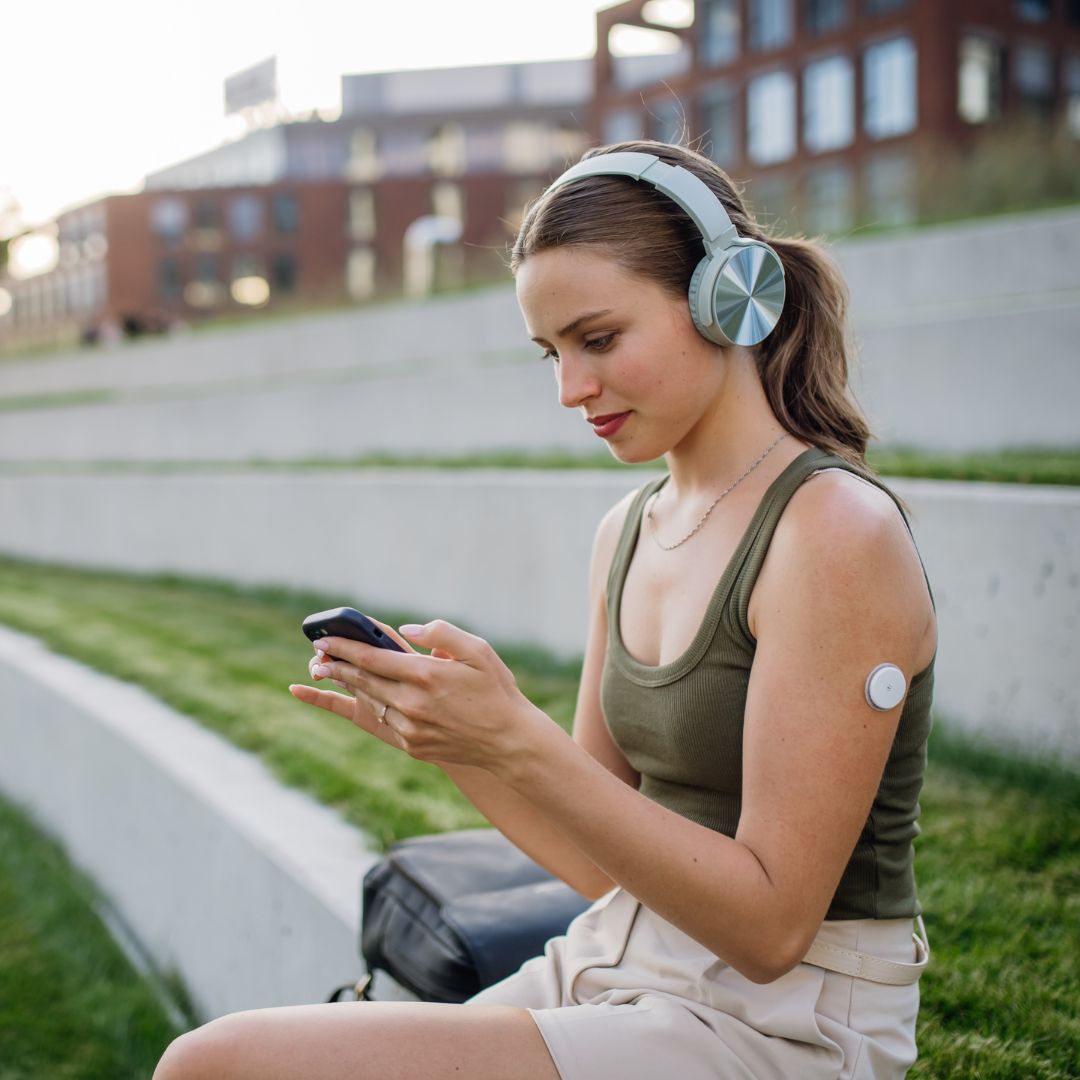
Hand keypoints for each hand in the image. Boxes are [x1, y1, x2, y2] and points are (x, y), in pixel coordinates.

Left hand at [292, 618, 547, 773]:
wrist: (508, 740)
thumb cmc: (495, 689)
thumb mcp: (477, 650)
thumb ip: (441, 633)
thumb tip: (407, 629)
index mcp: (425, 675)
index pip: (371, 657)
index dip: (343, 647)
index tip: (324, 639)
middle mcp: (412, 703)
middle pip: (363, 680)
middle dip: (336, 666)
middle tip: (316, 657)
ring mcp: (410, 728)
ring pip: (371, 701)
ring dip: (350, 686)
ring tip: (333, 673)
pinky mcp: (412, 745)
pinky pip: (386, 721)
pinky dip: (374, 705)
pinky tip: (369, 696)